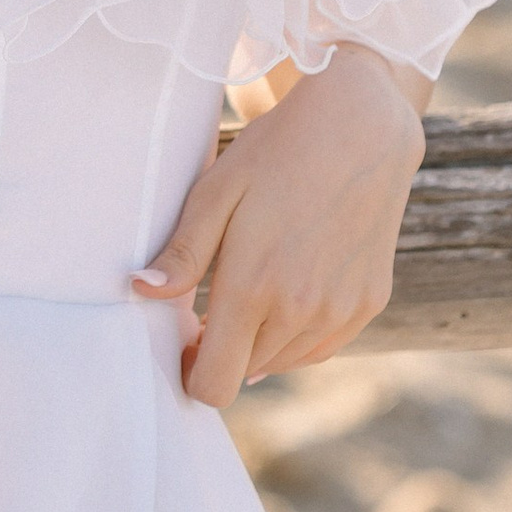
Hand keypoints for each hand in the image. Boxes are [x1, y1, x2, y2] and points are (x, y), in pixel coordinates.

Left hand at [133, 45, 425, 408]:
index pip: (215, 383)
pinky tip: (286, 298)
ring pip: (285, 362)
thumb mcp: (214, 193)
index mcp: (253, 287)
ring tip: (250, 292)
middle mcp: (302, 310)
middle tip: (211, 309)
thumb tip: (141, 291)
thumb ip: (182, 254)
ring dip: (261, 343)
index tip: (184, 343)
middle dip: (223, 351)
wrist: (359, 128)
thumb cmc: (274, 154)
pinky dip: (298, 335)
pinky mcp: (370, 301)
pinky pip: (324, 346)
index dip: (193, 373)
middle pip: (247, 371)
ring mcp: (341, 310)